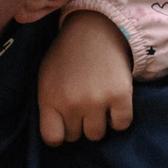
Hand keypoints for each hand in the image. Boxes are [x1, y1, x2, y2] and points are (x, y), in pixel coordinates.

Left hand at [37, 11, 136, 144]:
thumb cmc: (68, 55)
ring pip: (97, 134)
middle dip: (79, 124)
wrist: (95, 29)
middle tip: (83, 106)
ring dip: (99, 123)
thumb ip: (49, 105)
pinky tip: (114, 104)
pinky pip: (121, 124)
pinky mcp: (120, 95)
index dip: (60, 134)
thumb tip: (57, 135)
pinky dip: (119, 118)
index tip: (65, 126)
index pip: (52, 138)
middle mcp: (72, 102)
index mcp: (49, 98)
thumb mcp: (46, 78)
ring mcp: (97, 100)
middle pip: (76, 137)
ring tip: (98, 104)